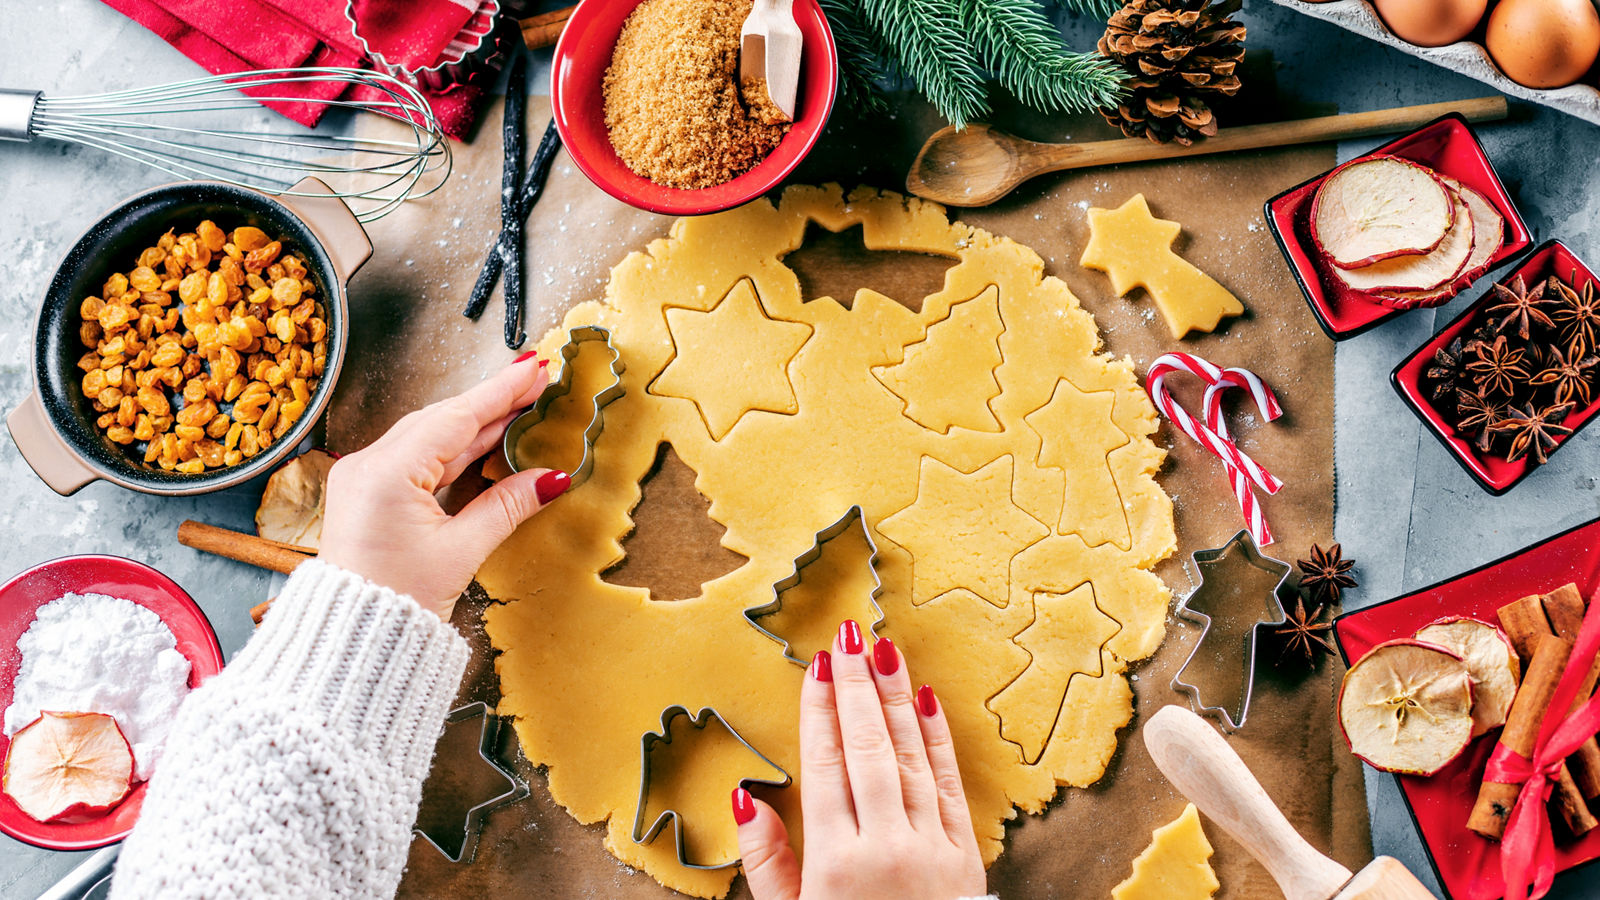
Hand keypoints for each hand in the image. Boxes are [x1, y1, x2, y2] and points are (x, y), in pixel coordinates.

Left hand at [317, 354, 567, 619]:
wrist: (354, 640)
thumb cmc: (396, 600)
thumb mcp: (461, 551)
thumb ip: (507, 506)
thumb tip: (551, 478)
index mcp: (387, 472)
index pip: (456, 418)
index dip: (500, 391)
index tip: (533, 368)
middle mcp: (369, 465)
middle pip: (442, 419)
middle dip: (491, 401)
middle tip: (535, 382)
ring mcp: (365, 477)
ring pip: (429, 436)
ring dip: (475, 423)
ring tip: (518, 407)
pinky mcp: (368, 492)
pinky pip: (416, 457)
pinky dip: (453, 448)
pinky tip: (483, 441)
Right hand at [733, 621, 986, 899]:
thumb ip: (767, 862)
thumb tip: (746, 795)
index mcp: (837, 861)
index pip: (826, 765)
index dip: (820, 710)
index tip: (817, 666)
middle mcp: (887, 847)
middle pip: (868, 749)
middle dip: (857, 687)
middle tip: (849, 637)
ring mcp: (932, 848)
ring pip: (909, 757)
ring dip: (895, 700)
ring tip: (884, 652)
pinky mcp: (966, 856)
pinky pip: (947, 784)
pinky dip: (936, 740)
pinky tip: (925, 701)